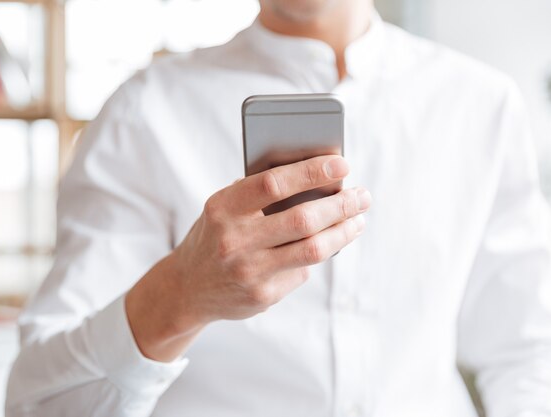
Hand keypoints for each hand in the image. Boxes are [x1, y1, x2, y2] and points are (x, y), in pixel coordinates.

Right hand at [126, 155, 370, 360]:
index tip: (342, 165)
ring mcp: (249, 272)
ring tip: (358, 219)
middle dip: (342, 205)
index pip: (274, 183)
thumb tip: (318, 178)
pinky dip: (316, 254)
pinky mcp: (262, 296)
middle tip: (363, 196)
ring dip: (344, 232)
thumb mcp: (224, 208)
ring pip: (313, 249)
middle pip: (303, 219)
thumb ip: (259, 194)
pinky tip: (324, 244)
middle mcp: (234, 241)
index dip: (312, 172)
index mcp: (223, 208)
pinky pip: (303, 271)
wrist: (187, 288)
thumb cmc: (215, 236)